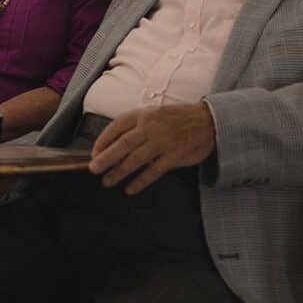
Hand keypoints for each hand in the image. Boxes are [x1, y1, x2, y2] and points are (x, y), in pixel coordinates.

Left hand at [89, 103, 216, 194]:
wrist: (209, 121)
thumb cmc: (178, 119)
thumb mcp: (155, 114)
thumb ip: (137, 126)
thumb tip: (115, 145)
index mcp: (144, 114)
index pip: (116, 126)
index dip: (102, 141)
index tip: (94, 153)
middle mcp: (151, 126)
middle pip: (123, 144)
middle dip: (106, 158)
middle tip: (94, 169)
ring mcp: (163, 141)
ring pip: (135, 159)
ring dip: (119, 172)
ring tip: (107, 181)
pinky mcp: (175, 155)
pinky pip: (153, 171)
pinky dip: (140, 181)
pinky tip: (130, 188)